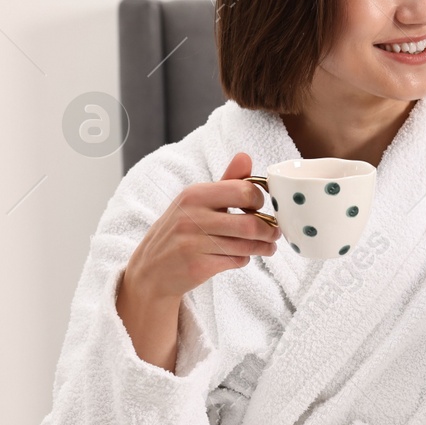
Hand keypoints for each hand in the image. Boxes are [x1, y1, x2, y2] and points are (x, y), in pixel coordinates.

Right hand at [116, 152, 276, 370]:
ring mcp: (194, 242)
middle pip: (251, 224)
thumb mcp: (198, 201)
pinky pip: (236, 261)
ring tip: (267, 246)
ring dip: (264, 248)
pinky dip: (244, 260)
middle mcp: (192, 216)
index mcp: (195, 194)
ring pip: (247, 246)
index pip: (244, 191)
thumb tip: (245, 156)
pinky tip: (240, 256)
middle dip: (269, 230)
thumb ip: (226, 181)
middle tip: (274, 232)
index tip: (261, 208)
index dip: (260, 201)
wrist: (151, 268)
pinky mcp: (198, 266)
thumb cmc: (181, 230)